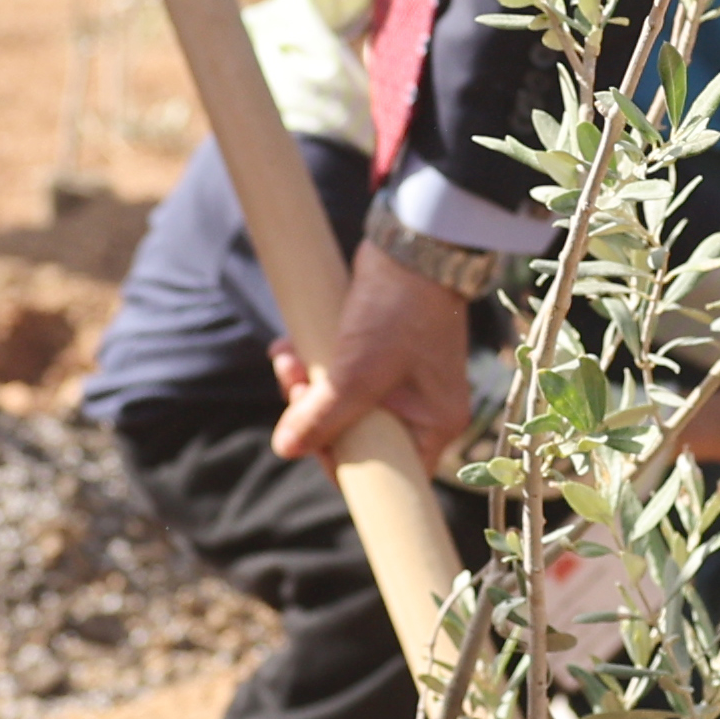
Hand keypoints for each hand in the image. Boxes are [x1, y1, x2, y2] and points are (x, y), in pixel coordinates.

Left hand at [272, 235, 475, 466]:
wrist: (412, 245)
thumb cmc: (399, 310)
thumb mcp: (357, 371)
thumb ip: (323, 416)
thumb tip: (286, 449)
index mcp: (434, 424)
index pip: (388, 473)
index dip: (343, 465)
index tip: (309, 444)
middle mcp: (421, 409)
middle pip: (356, 437)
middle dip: (314, 414)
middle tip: (291, 386)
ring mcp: (400, 383)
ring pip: (341, 405)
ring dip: (305, 386)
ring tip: (285, 359)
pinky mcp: (378, 357)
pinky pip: (340, 377)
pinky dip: (313, 366)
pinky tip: (288, 348)